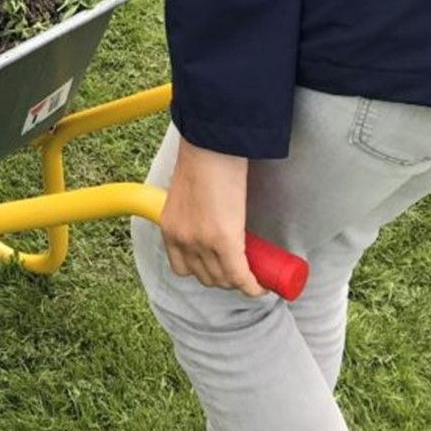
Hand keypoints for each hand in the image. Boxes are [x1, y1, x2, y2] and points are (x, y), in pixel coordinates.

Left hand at [160, 136, 262, 296]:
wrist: (212, 146)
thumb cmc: (202, 160)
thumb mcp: (187, 193)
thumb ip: (192, 209)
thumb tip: (209, 216)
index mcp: (170, 227)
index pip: (182, 267)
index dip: (202, 272)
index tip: (217, 267)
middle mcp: (182, 240)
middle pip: (205, 277)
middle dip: (223, 279)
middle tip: (240, 270)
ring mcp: (202, 243)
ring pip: (223, 279)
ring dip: (238, 282)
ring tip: (251, 274)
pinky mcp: (224, 241)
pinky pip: (240, 276)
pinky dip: (252, 285)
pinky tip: (260, 285)